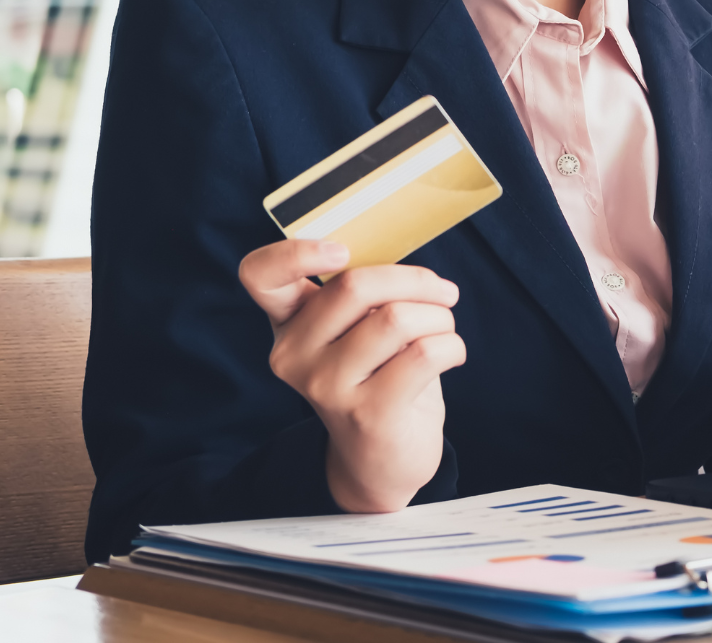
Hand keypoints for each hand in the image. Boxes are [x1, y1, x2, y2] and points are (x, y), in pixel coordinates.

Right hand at [237, 239, 465, 512]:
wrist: (381, 459)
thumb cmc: (378, 376)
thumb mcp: (357, 331)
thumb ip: (363, 293)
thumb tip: (405, 262)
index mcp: (289, 323)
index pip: (260, 275)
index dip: (295, 252)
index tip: (342, 252)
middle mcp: (294, 354)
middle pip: (355, 286)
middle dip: (415, 281)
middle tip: (443, 294)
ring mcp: (326, 387)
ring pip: (397, 319)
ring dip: (439, 316)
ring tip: (444, 329)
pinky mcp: (367, 413)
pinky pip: (424, 353)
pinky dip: (452, 345)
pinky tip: (451, 355)